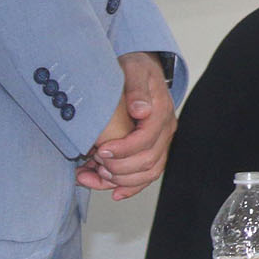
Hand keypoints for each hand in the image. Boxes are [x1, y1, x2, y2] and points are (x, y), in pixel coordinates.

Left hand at [76, 53, 175, 200]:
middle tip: (95, 163)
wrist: (142, 68)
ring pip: (148, 173)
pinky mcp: (153, 149)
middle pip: (148, 161)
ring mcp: (160, 141)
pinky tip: (113, 192)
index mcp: (161, 112)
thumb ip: (137, 88)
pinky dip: (131, 187)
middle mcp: (165, 130)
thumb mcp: (134, 69)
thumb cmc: (136, 67)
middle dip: (119, 168)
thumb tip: (140, 110)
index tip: (102, 150)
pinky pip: (147, 175)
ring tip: (93, 176)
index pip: (146, 140)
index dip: (124, 150)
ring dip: (120, 181)